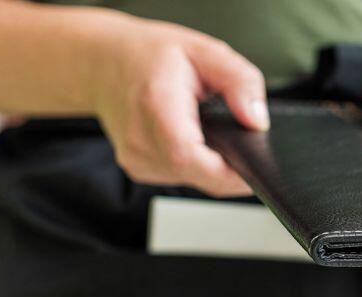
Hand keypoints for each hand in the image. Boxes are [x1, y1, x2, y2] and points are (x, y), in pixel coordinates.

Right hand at [92, 18, 266, 196]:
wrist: (104, 61)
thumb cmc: (149, 54)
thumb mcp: (206, 51)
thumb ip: (241, 82)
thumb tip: (258, 120)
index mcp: (157, 106)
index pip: (190, 158)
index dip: (229, 172)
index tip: (254, 166)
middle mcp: (140, 139)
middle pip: (199, 175)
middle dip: (230, 167)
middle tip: (243, 141)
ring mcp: (136, 159)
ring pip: (193, 180)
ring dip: (213, 165)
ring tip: (210, 130)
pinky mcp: (139, 169)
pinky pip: (181, 177)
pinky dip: (196, 164)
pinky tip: (193, 138)